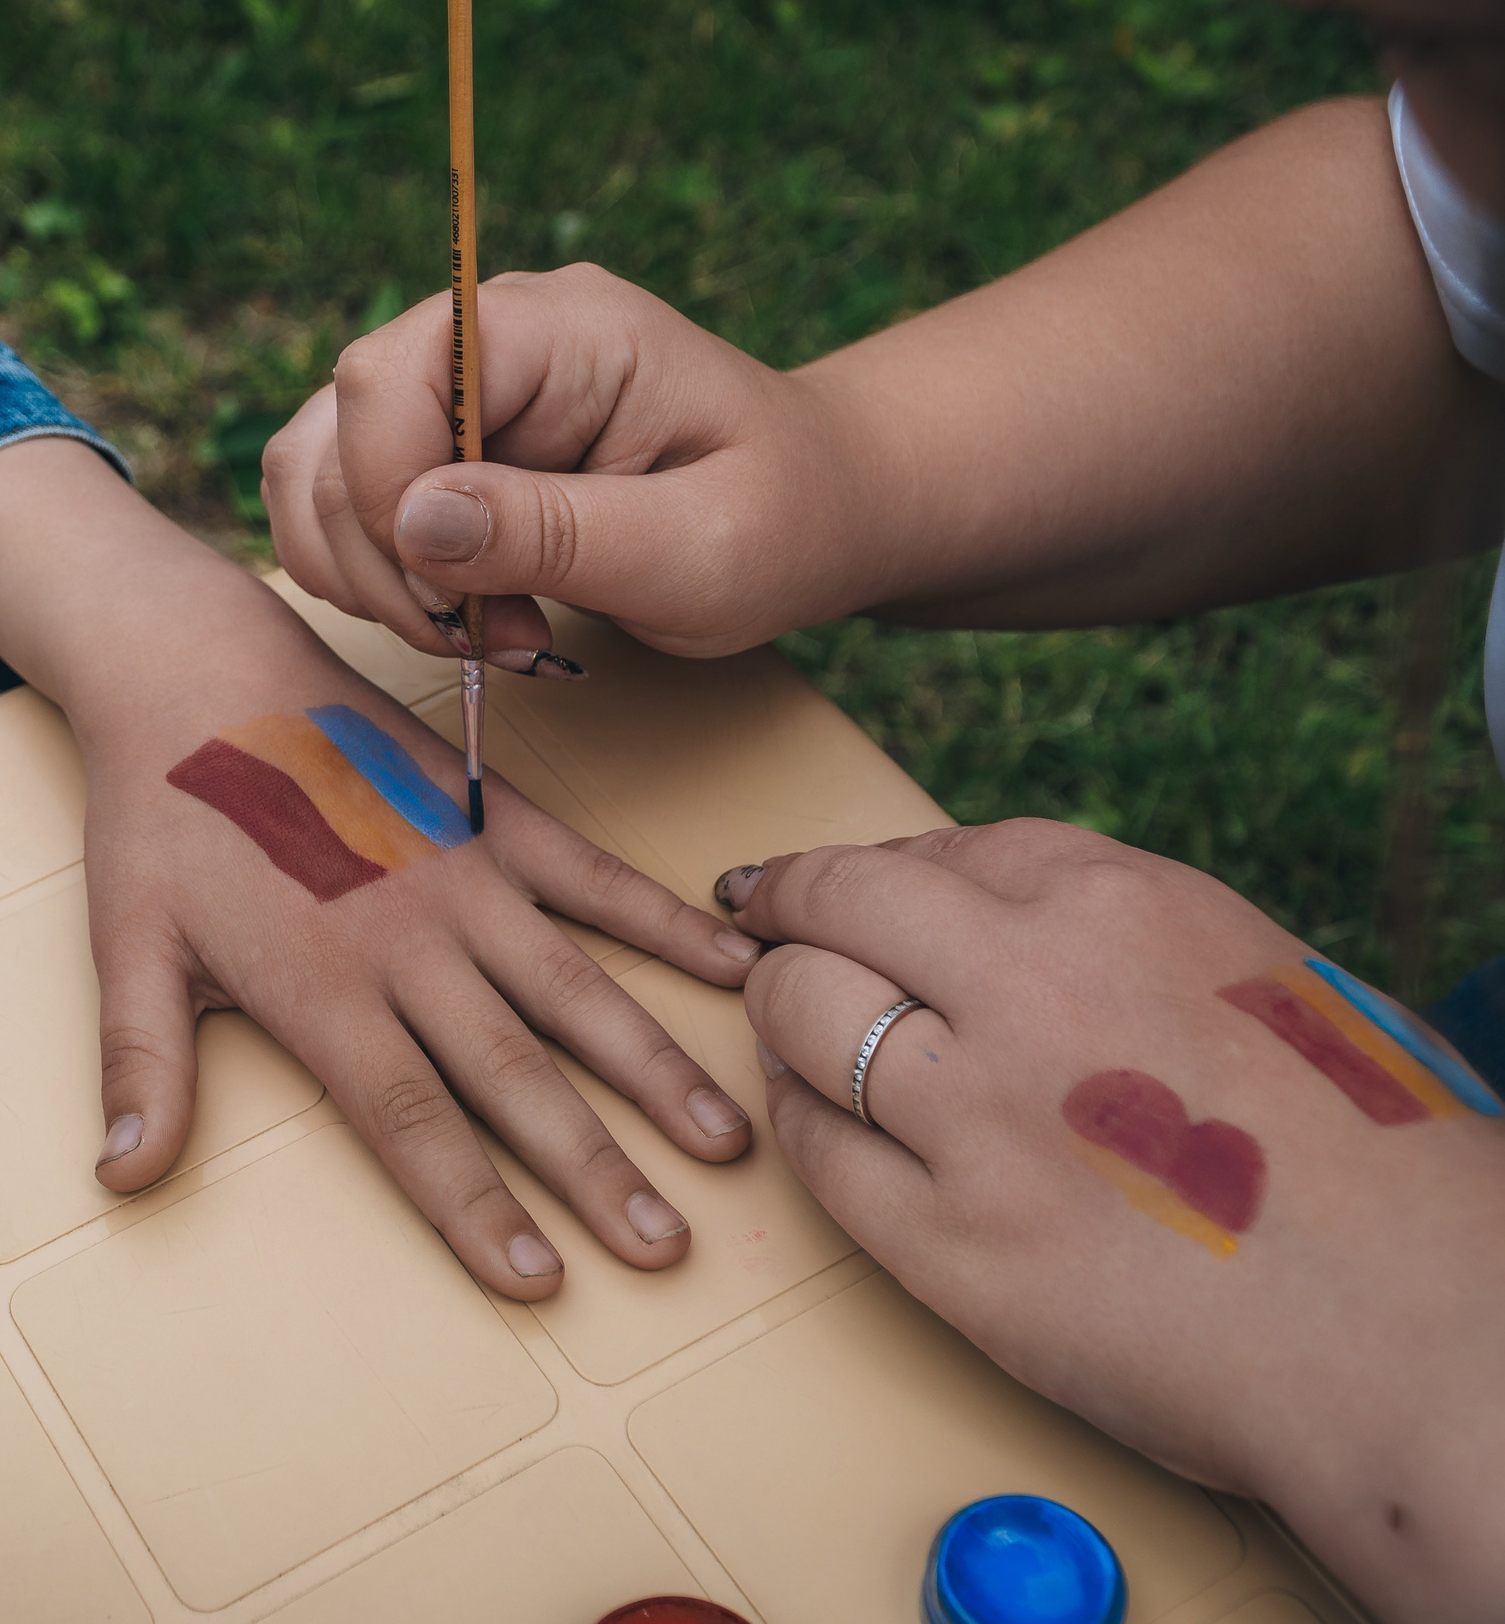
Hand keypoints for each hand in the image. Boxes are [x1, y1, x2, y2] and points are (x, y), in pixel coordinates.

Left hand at [0, 437, 762, 1298]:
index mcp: (324, 987)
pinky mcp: (489, 815)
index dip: (476, 1206)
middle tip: (667, 1247)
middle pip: (515, 1077)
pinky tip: (733, 963)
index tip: (538, 1279)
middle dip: (595, 1170)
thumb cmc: (160, 812)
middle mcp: (409, 943)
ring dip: (652, 1068)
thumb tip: (120, 1177)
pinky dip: (665, 922)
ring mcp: (461, 875)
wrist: (197, 667)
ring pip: (575, 990)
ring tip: (725, 1140)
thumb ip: (143, 1065)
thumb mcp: (129, 943)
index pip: (412, 1123)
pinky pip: (593, 877)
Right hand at [260, 264, 868, 663]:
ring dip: (374, 578)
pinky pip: (337, 506)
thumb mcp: (700, 549)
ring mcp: (450, 391)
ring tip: (484, 632)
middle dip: (388, 563)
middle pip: (335, 431)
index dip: (389, 496)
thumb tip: (416, 518)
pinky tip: (465, 616)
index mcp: (559, 327)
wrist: (815, 509)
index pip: (391, 375)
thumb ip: (561, 531)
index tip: (459, 599)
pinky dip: (375, 580)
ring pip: (314, 473)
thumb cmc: (783, 521)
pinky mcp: (432, 446)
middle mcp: (484, 338)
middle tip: (491, 639)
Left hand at [719, 819, 1504, 1622]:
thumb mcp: (1257, 977)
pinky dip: (800, 1123)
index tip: (840, 888)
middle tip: (762, 928)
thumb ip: (1121, 941)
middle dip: (788, 911)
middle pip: (837, 905)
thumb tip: (1006, 921)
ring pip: (802, 1014)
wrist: (1420, 1330)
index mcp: (1123, 905)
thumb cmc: (1371, 1163)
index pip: (938, 852)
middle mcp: (1032, 985)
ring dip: (778, 1012)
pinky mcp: (949, 1241)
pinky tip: (820, 1124)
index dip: (873, 873)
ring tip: (784, 1027)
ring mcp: (978, 1114)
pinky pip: (818, 1151)